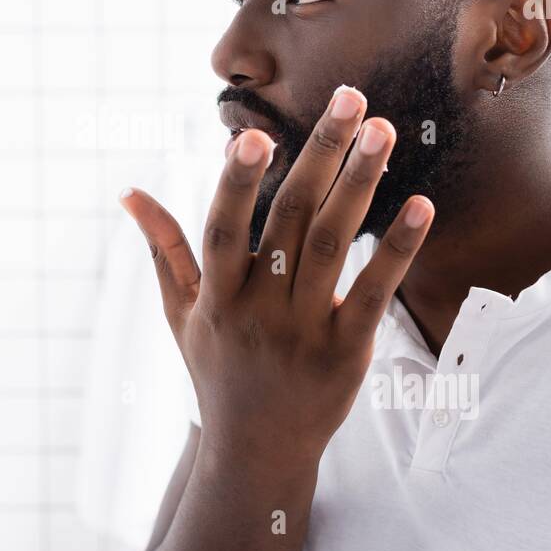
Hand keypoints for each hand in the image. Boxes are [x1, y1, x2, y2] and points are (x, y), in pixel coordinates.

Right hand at [120, 86, 433, 472]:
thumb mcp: (181, 313)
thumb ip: (163, 248)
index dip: (235, 184)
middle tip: (351, 99)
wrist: (257, 451)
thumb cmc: (216, 370)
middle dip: (321, 154)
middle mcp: (257, 311)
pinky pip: (375, 293)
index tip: (251, 136)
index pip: (222, 230)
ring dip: (360, 184)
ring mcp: (304, 332)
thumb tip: (129, 192)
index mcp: (216, 297)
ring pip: (333, 246)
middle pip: (290, 220)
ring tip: (383, 130)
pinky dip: (397, 249)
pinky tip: (420, 204)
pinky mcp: (347, 352)